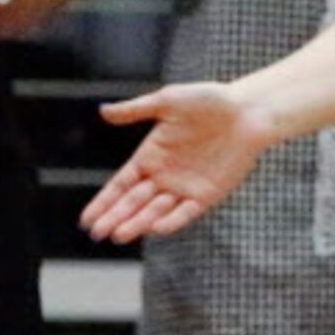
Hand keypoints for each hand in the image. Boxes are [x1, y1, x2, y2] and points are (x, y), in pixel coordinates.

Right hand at [82, 83, 277, 241]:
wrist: (248, 111)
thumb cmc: (209, 101)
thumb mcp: (169, 101)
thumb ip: (137, 109)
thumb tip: (102, 111)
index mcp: (150, 156)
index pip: (120, 185)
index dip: (104, 202)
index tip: (86, 219)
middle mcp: (164, 176)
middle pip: (133, 202)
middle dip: (115, 217)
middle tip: (97, 233)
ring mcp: (184, 188)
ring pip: (155, 211)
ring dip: (137, 223)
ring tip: (119, 234)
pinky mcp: (207, 195)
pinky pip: (185, 213)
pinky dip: (170, 221)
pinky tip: (154, 227)